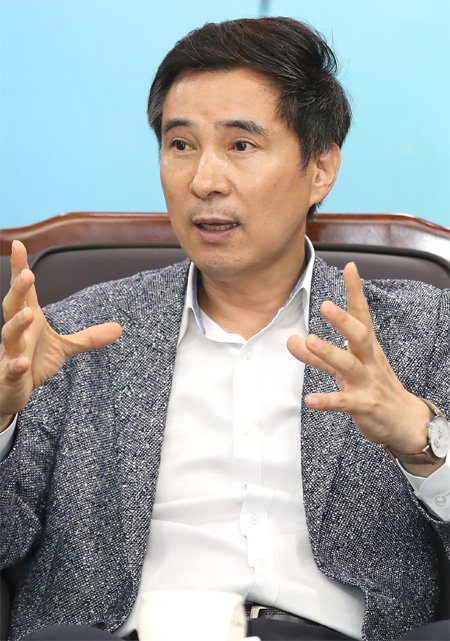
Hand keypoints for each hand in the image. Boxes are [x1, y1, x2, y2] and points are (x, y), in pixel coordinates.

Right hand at [0, 240, 121, 430]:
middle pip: (14, 306)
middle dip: (18, 290)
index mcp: (29, 320)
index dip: (20, 268)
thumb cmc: (33, 361)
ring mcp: (11, 353)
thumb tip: (119, 328)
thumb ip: (88, 337)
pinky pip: (12, 369)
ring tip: (29, 314)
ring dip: (17, 324)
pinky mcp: (10, 376)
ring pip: (10, 335)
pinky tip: (22, 363)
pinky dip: (16, 366)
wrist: (11, 391)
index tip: (19, 244)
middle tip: (27, 274)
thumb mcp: (64, 348)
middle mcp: (17, 333)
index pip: (25, 292)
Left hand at [287, 262, 436, 473]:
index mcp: (366, 347)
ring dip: (329, 353)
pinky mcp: (364, 405)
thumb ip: (317, 356)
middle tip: (325, 304)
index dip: (355, 291)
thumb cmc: (373, 386)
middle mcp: (369, 360)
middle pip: (359, 335)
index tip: (350, 266)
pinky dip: (328, 401)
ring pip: (350, 365)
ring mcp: (367, 382)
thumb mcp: (345, 368)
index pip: (361, 315)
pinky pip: (344, 402)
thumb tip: (291, 340)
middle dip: (343, 320)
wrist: (404, 421)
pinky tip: (310, 399)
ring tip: (309, 341)